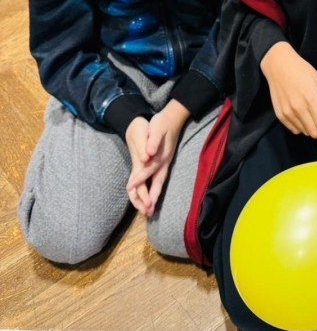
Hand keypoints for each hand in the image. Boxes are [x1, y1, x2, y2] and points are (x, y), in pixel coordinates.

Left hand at [125, 99, 189, 215]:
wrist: (172, 118)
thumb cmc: (163, 123)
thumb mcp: (157, 128)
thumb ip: (153, 142)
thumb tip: (148, 154)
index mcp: (161, 156)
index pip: (148, 170)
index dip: (139, 179)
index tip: (130, 188)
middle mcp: (163, 162)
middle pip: (157, 182)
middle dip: (151, 197)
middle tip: (146, 211)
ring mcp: (164, 163)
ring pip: (158, 183)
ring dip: (154, 196)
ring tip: (149, 210)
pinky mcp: (163, 162)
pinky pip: (158, 179)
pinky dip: (155, 189)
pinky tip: (152, 195)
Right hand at [261, 42, 316, 152]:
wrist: (279, 67)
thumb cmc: (304, 72)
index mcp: (311, 99)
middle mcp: (298, 109)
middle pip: (315, 133)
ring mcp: (288, 113)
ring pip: (306, 132)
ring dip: (314, 130)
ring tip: (316, 117)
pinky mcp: (280, 116)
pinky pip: (295, 130)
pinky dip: (303, 128)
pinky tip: (305, 116)